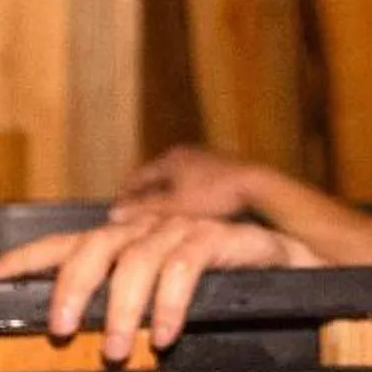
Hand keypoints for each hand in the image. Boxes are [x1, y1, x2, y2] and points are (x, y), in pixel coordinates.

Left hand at [0, 209, 321, 359]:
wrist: (304, 277)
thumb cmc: (228, 300)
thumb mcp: (165, 308)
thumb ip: (125, 312)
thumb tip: (75, 339)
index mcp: (129, 244)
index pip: (67, 244)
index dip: (26, 258)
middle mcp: (152, 229)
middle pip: (96, 243)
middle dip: (73, 284)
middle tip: (64, 330)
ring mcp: (190, 230)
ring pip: (140, 256)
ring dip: (125, 305)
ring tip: (122, 351)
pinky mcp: (230, 239)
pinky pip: (191, 261)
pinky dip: (173, 300)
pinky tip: (167, 335)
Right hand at [112, 144, 262, 219]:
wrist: (257, 187)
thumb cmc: (216, 196)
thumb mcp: (175, 207)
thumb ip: (144, 210)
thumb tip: (113, 214)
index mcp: (170, 158)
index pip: (136, 177)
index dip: (124, 196)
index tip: (116, 212)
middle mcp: (186, 153)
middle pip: (155, 177)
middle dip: (144, 196)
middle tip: (135, 217)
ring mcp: (205, 159)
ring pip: (176, 180)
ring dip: (165, 197)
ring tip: (159, 218)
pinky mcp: (221, 170)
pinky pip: (193, 183)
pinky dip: (184, 196)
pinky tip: (188, 213)